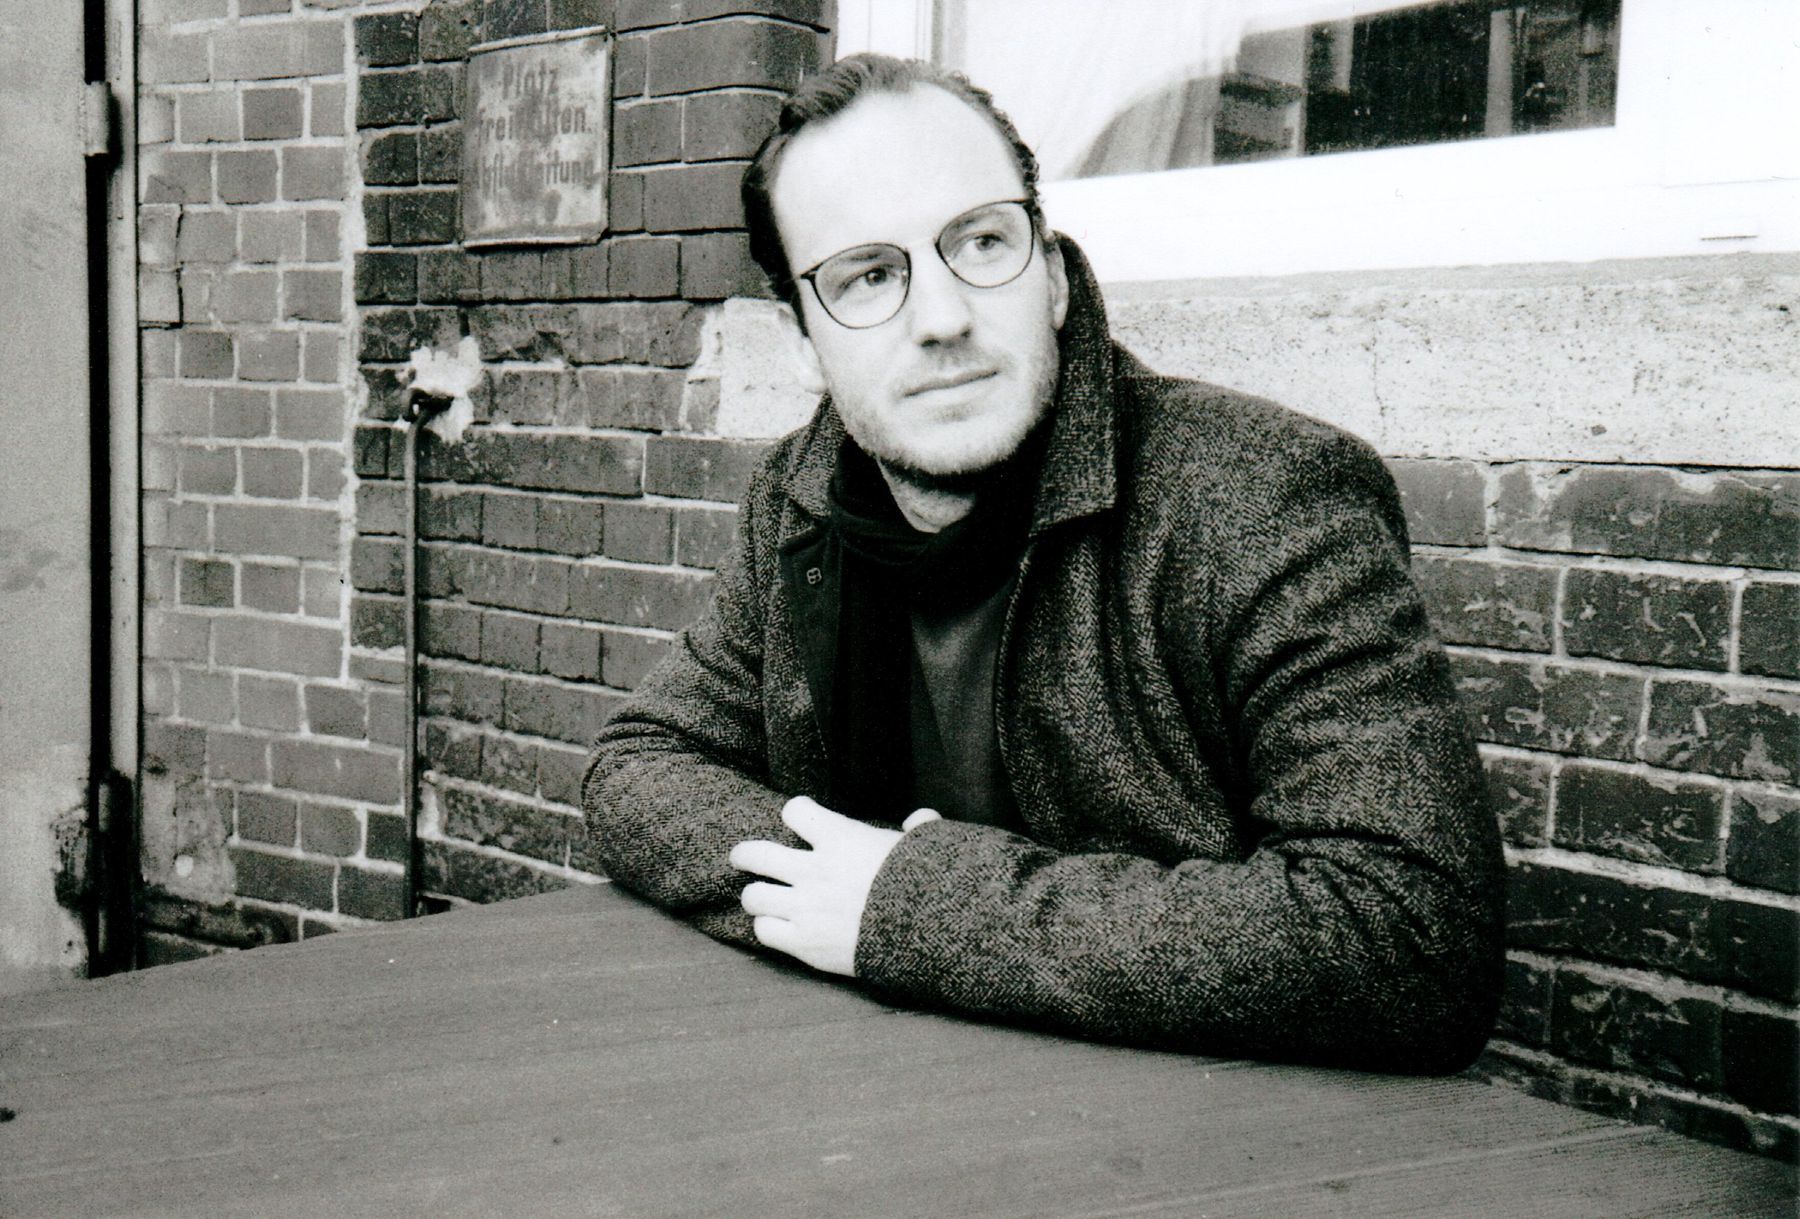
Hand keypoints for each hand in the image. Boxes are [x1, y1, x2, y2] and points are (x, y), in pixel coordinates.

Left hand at [729, 798, 938, 975]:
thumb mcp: (923, 846)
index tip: (799, 817)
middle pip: (755, 855)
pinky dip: (769, 927)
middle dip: (744, 855)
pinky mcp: (804, 942)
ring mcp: (804, 908)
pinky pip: (764, 932)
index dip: (797, 812)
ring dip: (757, 895)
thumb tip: (921, 818)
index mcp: (839, 837)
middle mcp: (813, 870)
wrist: (925, 932)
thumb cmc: (923, 883)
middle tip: (742, 858)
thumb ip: (918, 827)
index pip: (795, 811)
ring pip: (753, 896)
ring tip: (761, 896)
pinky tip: (779, 926)